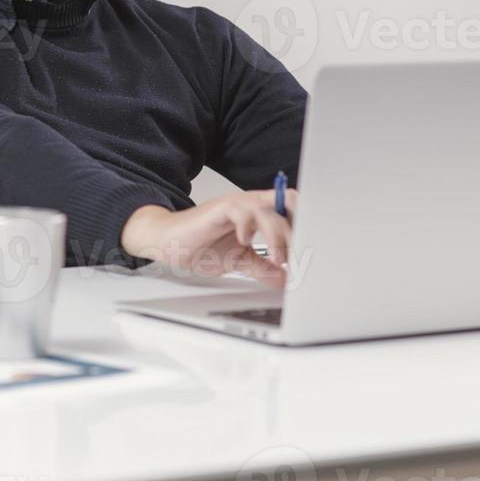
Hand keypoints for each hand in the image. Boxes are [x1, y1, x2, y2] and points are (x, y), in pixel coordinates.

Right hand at [120, 188, 299, 288]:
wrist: (170, 244)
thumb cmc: (200, 246)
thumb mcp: (240, 262)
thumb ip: (263, 268)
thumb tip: (285, 280)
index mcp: (260, 214)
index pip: (293, 209)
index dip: (305, 226)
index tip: (309, 252)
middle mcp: (252, 205)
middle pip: (290, 200)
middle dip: (300, 224)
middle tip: (300, 252)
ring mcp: (238, 205)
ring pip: (270, 209)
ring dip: (279, 234)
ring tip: (277, 257)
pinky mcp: (221, 208)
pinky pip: (244, 210)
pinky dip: (251, 227)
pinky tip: (246, 241)